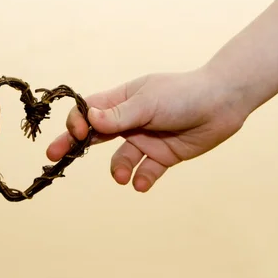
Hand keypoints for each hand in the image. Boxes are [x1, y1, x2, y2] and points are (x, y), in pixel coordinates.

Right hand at [46, 67, 246, 191]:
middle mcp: (129, 121)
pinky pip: (146, 171)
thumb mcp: (148, 102)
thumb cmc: (183, 94)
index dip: (77, 122)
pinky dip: (142, 179)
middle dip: (74, 146)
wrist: (223, 103)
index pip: (88, 111)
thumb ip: (118, 115)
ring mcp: (145, 139)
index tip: (77, 133)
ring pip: (120, 159)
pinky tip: (142, 183)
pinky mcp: (162, 156)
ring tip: (122, 176)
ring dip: (118, 169)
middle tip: (54, 158)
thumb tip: (87, 119)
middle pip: (94, 136)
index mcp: (121, 101)